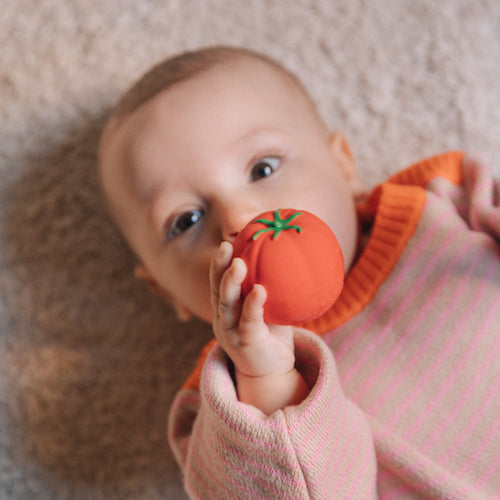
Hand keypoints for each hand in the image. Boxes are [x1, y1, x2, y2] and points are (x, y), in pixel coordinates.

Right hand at [210, 241, 295, 377]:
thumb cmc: (271, 336)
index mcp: (226, 309)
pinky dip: (253, 305)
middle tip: (225, 247)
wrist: (271, 374)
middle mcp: (223, 319)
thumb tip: (288, 260)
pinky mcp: (245, 343)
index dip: (219, 265)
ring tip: (238, 264)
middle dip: (219, 268)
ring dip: (231, 283)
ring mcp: (231, 332)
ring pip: (227, 304)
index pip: (218, 283)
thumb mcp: (269, 310)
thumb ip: (270, 290)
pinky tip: (260, 291)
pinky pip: (248, 321)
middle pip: (217, 290)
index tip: (225, 244)